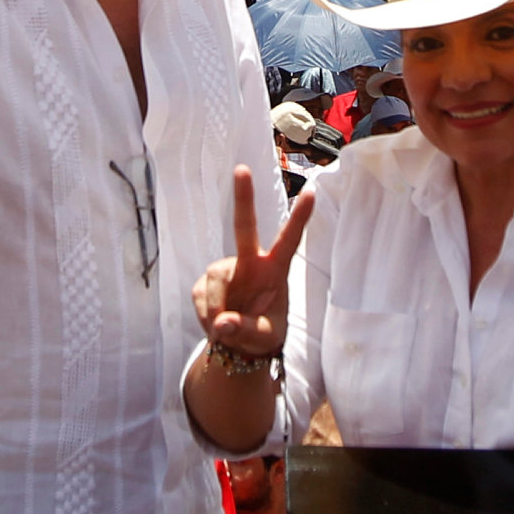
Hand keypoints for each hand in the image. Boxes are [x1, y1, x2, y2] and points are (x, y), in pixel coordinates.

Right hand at [196, 167, 305, 364]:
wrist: (240, 345)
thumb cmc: (263, 334)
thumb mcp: (263, 336)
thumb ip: (244, 329)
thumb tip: (221, 322)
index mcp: (275, 270)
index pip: (289, 241)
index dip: (299, 218)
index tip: (312, 192)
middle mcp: (250, 262)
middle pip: (245, 226)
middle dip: (243, 198)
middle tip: (242, 169)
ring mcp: (226, 269)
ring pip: (216, 278)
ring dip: (216, 307)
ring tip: (223, 330)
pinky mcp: (206, 282)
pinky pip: (201, 295)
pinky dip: (205, 315)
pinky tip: (214, 325)